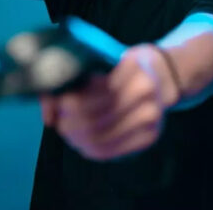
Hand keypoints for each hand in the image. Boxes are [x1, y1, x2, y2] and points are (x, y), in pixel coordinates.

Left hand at [39, 44, 179, 160]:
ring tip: (68, 130)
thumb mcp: (105, 60)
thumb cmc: (124, 66)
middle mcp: (146, 94)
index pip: (90, 94)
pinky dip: (90, 149)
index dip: (67, 103)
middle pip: (93, 119)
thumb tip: (49, 115)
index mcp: (134, 68)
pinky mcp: (150, 136)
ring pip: (99, 138)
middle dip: (68, 123)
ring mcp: (152, 117)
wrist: (163, 76)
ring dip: (76, 138)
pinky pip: (111, 151)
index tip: (58, 102)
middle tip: (59, 119)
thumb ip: (75, 81)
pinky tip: (83, 141)